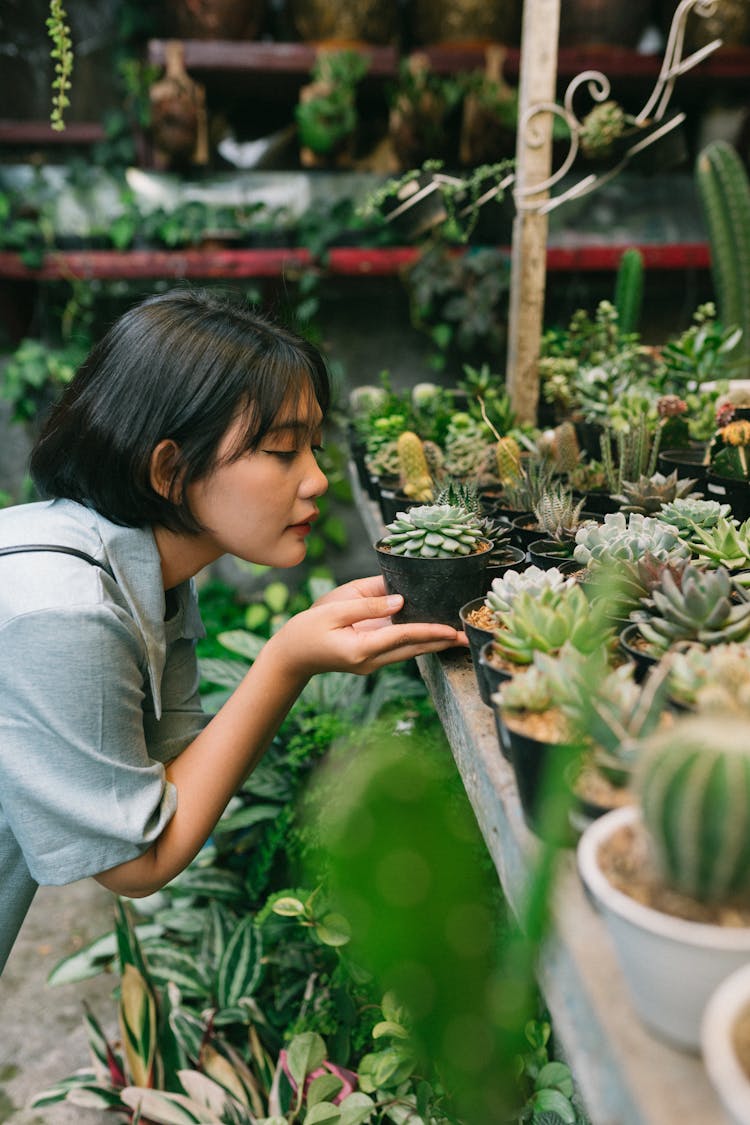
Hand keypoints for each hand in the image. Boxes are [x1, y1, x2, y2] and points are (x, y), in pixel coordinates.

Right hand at [272, 576, 466, 677]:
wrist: (292, 656)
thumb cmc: (307, 629)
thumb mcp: (333, 609)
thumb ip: (367, 603)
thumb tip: (400, 599)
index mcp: (361, 649)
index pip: (403, 637)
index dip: (429, 631)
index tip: (451, 629)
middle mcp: (371, 660)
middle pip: (414, 649)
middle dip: (442, 642)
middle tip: (468, 635)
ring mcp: (372, 663)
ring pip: (410, 651)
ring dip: (434, 643)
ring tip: (458, 634)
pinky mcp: (372, 658)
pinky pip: (400, 648)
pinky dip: (418, 640)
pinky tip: (433, 632)